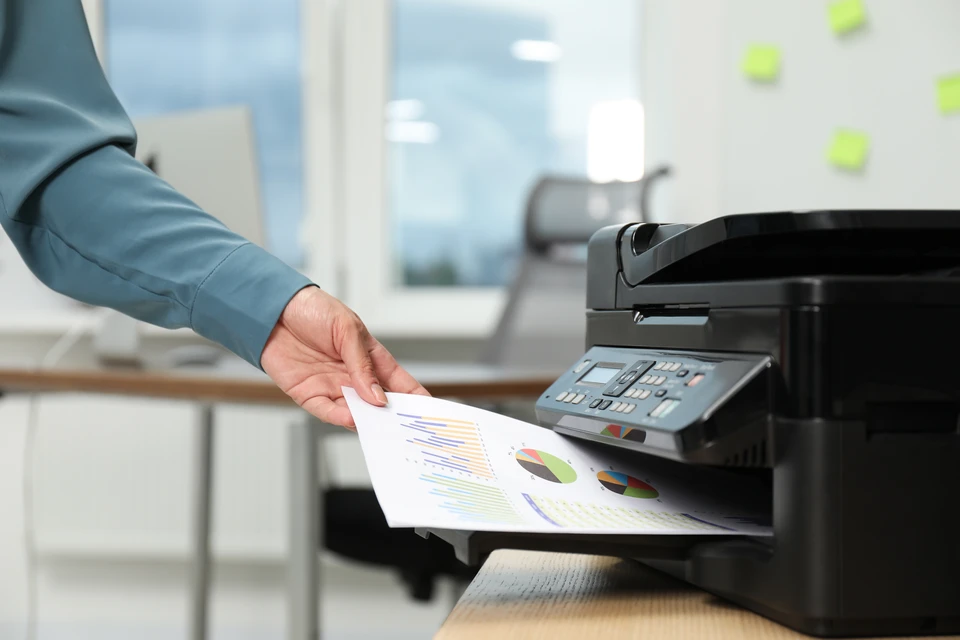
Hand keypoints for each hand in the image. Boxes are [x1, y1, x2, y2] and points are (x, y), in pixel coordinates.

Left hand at [261, 286, 428, 428]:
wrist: (274, 308)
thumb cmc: (314, 310)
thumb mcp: (346, 329)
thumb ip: (362, 365)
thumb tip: (378, 396)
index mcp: (371, 358)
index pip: (399, 383)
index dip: (415, 398)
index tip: (430, 413)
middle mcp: (354, 377)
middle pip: (379, 404)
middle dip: (393, 418)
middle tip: (406, 430)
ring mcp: (332, 387)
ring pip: (355, 413)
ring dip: (367, 421)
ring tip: (380, 427)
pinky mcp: (309, 394)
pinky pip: (327, 412)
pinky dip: (340, 418)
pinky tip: (352, 419)